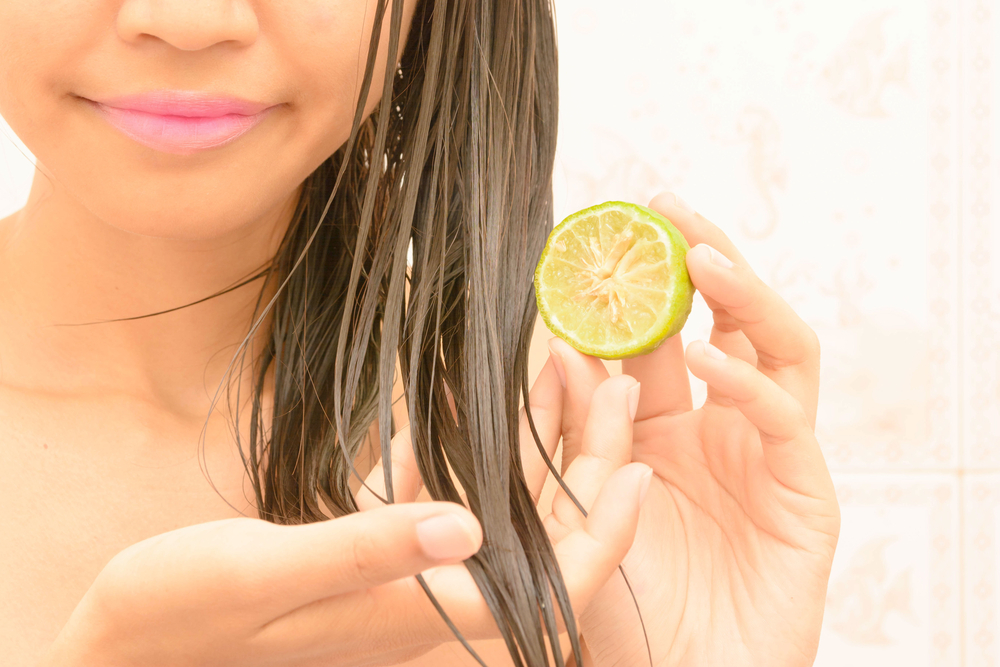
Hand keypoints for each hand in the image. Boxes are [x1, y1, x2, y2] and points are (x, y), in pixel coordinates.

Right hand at [41, 364, 648, 666]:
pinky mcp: (363, 543)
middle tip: (613, 383)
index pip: (549, 588)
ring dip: (528, 440)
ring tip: (560, 368)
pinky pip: (432, 486)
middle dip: (585, 465)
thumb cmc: (185, 613)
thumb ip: (370, 549)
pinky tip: (467, 386)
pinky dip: (456, 439)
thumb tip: (471, 525)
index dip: (606, 534)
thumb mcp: (269, 573)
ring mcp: (396, 569)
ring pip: (491, 501)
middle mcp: (422, 596)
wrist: (126, 639)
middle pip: (536, 535)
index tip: (641, 466)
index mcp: (418, 614)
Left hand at [548, 192, 840, 666]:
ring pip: (775, 347)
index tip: (600, 232)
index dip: (635, 284)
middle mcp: (719, 430)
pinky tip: (705, 354)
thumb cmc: (619, 611)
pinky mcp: (806, 493)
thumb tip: (556, 344)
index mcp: (661, 429)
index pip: (656, 337)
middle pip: (727, 320)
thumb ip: (570, 429)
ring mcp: (767, 455)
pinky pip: (784, 420)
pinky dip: (748, 381)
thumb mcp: (577, 506)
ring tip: (699, 253)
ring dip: (742, 295)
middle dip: (701, 260)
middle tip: (664, 206)